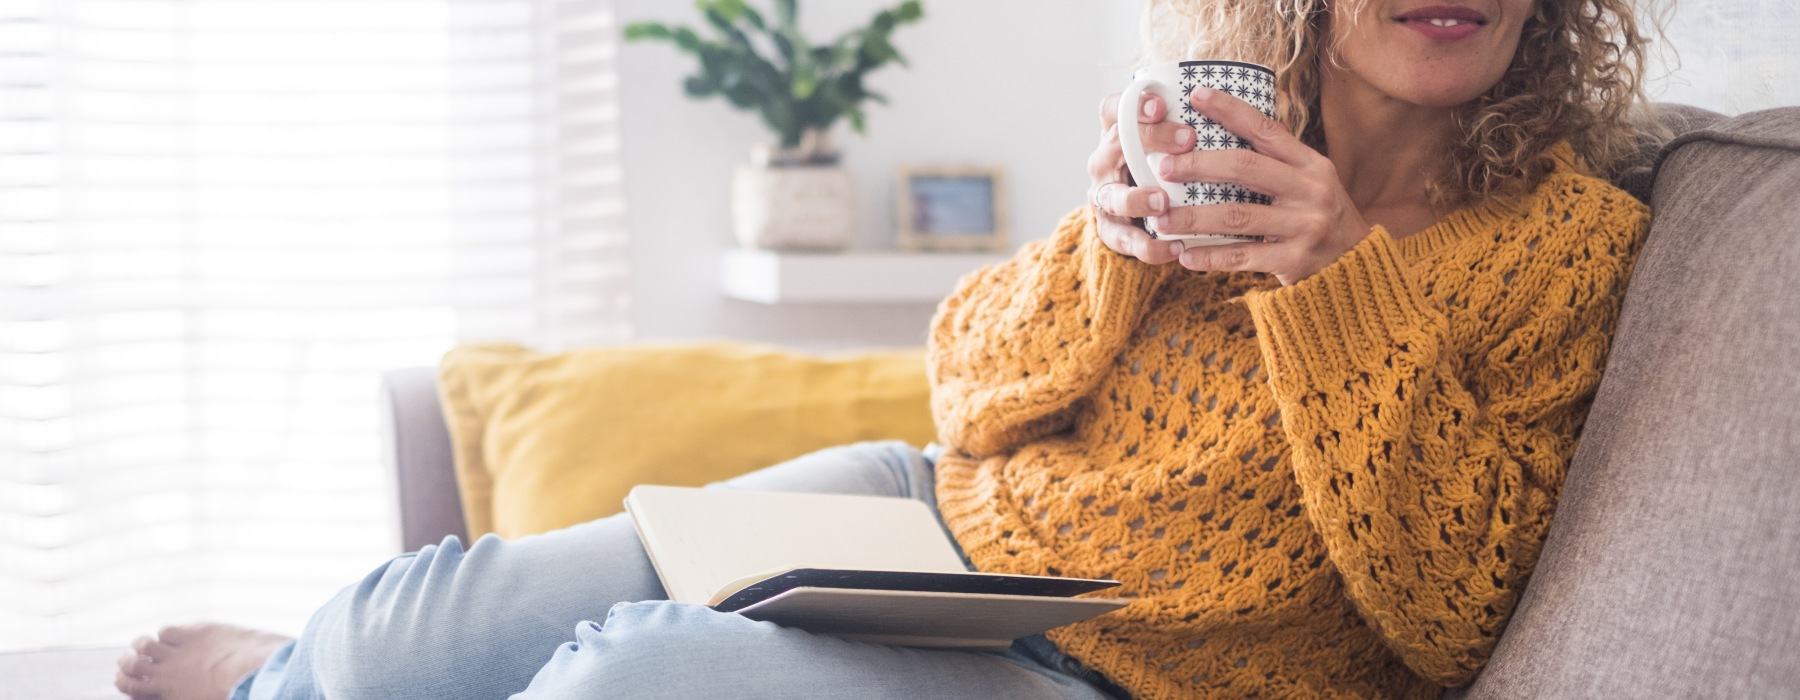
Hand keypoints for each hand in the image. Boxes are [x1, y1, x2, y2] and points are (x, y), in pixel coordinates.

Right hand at [1087, 92, 1196, 264]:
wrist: (1138, 215)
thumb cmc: (1164, 169)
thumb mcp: (1171, 146)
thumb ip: (1188, 130)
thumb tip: (1239, 112)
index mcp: (1117, 134)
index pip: (1114, 109)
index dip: (1133, 105)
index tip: (1161, 104)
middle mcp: (1105, 162)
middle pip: (1116, 144)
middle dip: (1150, 140)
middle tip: (1187, 139)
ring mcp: (1104, 197)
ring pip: (1112, 196)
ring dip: (1136, 198)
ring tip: (1162, 202)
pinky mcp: (1110, 230)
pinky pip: (1125, 240)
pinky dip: (1148, 246)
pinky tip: (1175, 248)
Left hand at [1154, 87, 1372, 285]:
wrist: (1358, 265)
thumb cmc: (1319, 217)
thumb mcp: (1309, 183)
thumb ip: (1275, 163)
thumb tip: (1219, 135)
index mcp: (1310, 165)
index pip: (1266, 129)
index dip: (1230, 110)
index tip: (1197, 95)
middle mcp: (1310, 190)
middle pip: (1245, 168)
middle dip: (1199, 165)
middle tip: (1164, 167)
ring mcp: (1304, 226)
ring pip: (1237, 216)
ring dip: (1194, 218)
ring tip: (1161, 220)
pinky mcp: (1295, 260)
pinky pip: (1243, 257)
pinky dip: (1210, 256)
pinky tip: (1185, 255)